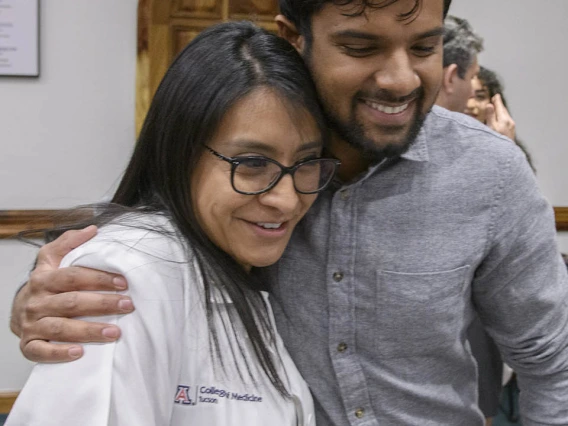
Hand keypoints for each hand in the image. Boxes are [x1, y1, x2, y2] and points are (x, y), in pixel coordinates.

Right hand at [10, 226, 134, 362]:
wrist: (20, 310)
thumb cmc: (45, 284)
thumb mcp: (51, 258)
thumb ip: (70, 242)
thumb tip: (92, 229)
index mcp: (44, 278)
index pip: (73, 277)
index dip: (99, 278)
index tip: (123, 283)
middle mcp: (36, 302)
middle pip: (72, 302)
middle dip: (102, 304)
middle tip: (127, 305)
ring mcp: (32, 324)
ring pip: (61, 328)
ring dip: (89, 331)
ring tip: (115, 332)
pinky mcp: (29, 344)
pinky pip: (41, 352)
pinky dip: (59, 353)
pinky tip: (79, 353)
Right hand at [485, 94, 515, 140]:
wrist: (506, 153)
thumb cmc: (496, 141)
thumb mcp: (491, 128)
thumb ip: (490, 116)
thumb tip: (489, 105)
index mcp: (504, 119)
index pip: (500, 107)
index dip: (497, 101)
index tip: (496, 95)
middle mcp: (509, 122)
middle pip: (504, 110)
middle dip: (499, 105)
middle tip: (496, 99)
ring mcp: (512, 127)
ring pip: (506, 116)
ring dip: (501, 111)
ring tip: (498, 108)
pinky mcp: (512, 132)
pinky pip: (507, 121)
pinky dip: (503, 117)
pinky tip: (501, 120)